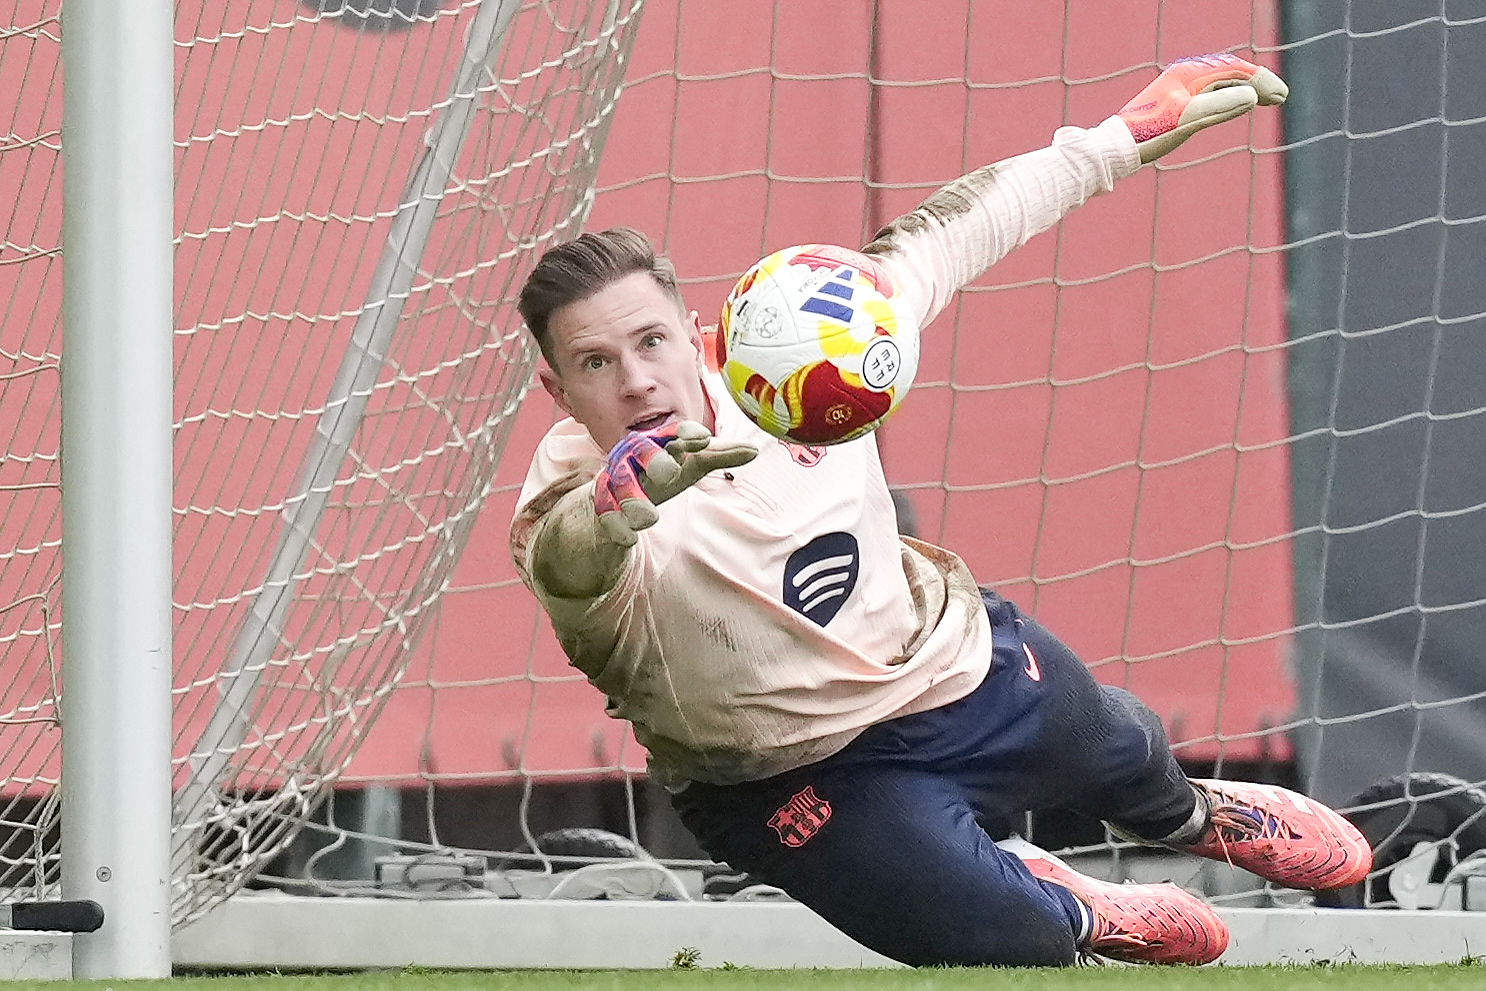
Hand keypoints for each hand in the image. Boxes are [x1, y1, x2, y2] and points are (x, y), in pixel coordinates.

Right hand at [593, 420, 757, 545]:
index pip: (672, 432)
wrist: (616, 497)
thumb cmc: (659, 473)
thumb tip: (754, 451)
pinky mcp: (604, 506)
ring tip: (650, 519)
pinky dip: (616, 525)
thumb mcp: (690, 465)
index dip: (686, 433)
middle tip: (669, 474)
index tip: (703, 439)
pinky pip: (606, 514)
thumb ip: (720, 457)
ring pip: (620, 484)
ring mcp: (616, 480)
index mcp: (658, 442)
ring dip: (634, 499)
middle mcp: (634, 456)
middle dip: (654, 459)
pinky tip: (629, 538)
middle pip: (641, 451)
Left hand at [1119, 53, 1287, 164]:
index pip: (1234, 71)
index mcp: (1190, 74)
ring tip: (1269, 100)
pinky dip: (1231, 97)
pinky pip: (1212, 93)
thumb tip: (1251, 95)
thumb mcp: (1188, 119)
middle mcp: (1187, 75)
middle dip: (1258, 84)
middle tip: (1282, 97)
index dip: (1261, 82)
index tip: (1281, 96)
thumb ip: (1219, 106)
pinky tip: (1241, 104)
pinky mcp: (1179, 102)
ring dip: (1247, 91)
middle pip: (1231, 73)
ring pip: (1223, 83)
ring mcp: (1182, 88)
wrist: (1119, 146)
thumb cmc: (1150, 133)